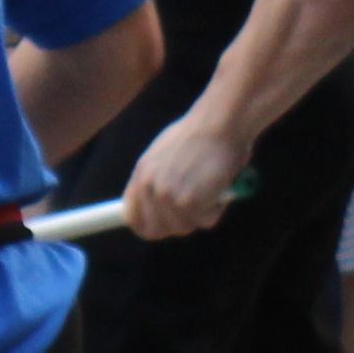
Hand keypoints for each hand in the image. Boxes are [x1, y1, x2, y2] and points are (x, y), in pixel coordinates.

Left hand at [122, 109, 247, 240]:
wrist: (220, 122)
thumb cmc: (201, 134)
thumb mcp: (164, 154)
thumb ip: (156, 178)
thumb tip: (156, 204)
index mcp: (141, 174)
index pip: (133, 217)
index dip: (149, 226)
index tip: (165, 227)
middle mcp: (149, 187)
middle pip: (158, 230)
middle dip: (179, 224)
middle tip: (198, 210)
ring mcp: (167, 196)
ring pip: (184, 227)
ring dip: (201, 214)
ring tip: (211, 188)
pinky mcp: (189, 203)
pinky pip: (205, 221)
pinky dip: (217, 209)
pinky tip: (220, 187)